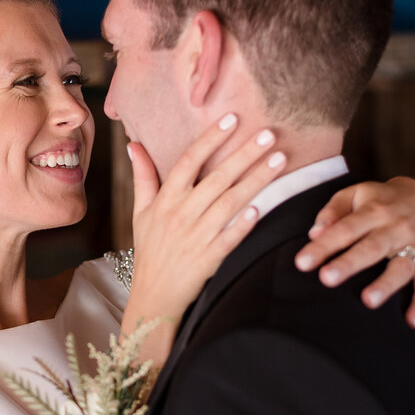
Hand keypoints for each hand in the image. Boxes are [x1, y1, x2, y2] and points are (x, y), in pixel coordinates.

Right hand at [126, 114, 285, 330]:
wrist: (154, 295)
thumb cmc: (151, 250)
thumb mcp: (141, 212)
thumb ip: (143, 177)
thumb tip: (134, 145)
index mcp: (165, 200)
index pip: (188, 161)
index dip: (210, 139)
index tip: (232, 119)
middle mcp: (180, 215)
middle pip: (216, 178)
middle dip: (244, 154)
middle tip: (268, 135)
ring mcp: (195, 237)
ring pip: (229, 203)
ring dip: (255, 181)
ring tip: (279, 160)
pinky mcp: (208, 259)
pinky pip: (228, 239)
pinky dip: (242, 225)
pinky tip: (261, 208)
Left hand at [294, 176, 414, 327]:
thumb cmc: (380, 201)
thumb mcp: (355, 194)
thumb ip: (333, 210)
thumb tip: (315, 233)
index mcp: (374, 211)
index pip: (345, 229)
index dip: (323, 246)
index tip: (302, 262)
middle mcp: (396, 228)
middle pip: (372, 248)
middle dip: (350, 264)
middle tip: (327, 278)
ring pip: (401, 267)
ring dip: (386, 284)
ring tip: (368, 300)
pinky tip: (411, 321)